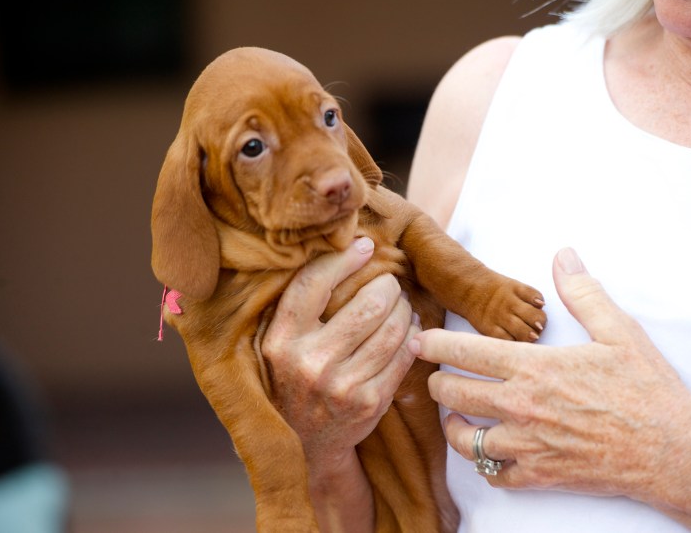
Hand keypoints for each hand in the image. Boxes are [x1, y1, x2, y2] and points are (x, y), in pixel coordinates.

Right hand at [262, 236, 418, 469]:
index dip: (345, 258)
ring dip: (404, 308)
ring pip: (393, 328)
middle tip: (389, 283)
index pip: (315, 283)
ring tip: (400, 303)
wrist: (303, 445)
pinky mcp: (370, 402)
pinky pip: (404, 355)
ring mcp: (342, 386)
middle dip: (387, 286)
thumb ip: (299, 306)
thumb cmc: (292, 379)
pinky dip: (412, 334)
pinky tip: (408, 328)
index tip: (365, 246)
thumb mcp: (278, 343)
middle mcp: (310, 362)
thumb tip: (345, 248)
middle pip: (369, 304)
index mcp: (281, 340)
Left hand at [409, 247, 690, 495]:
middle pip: (453, 395)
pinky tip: (488, 453)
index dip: (434, 344)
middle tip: (435, 377)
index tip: (420, 340)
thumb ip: (582, 293)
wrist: (672, 451)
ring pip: (465, 440)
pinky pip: (495, 476)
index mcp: (533, 368)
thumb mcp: (618, 331)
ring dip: (453, 427)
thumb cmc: (646, 390)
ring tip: (455, 417)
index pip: (465, 352)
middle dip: (436, 384)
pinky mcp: (541, 475)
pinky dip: (485, 465)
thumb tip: (564, 256)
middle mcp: (521, 407)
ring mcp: (528, 445)